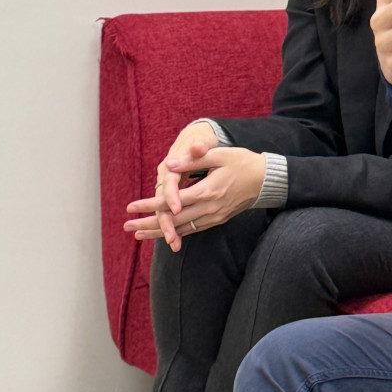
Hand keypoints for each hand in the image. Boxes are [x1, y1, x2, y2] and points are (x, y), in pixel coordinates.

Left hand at [124, 146, 266, 248]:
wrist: (265, 180)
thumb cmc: (242, 162)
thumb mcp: (219, 155)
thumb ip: (193, 161)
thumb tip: (170, 164)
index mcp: (207, 191)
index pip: (171, 202)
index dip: (149, 205)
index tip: (130, 207)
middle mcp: (208, 208)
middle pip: (172, 220)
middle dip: (147, 223)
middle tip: (126, 226)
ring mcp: (213, 217)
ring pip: (181, 229)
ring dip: (159, 232)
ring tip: (138, 234)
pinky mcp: (217, 220)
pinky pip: (192, 230)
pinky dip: (176, 233)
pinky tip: (163, 235)